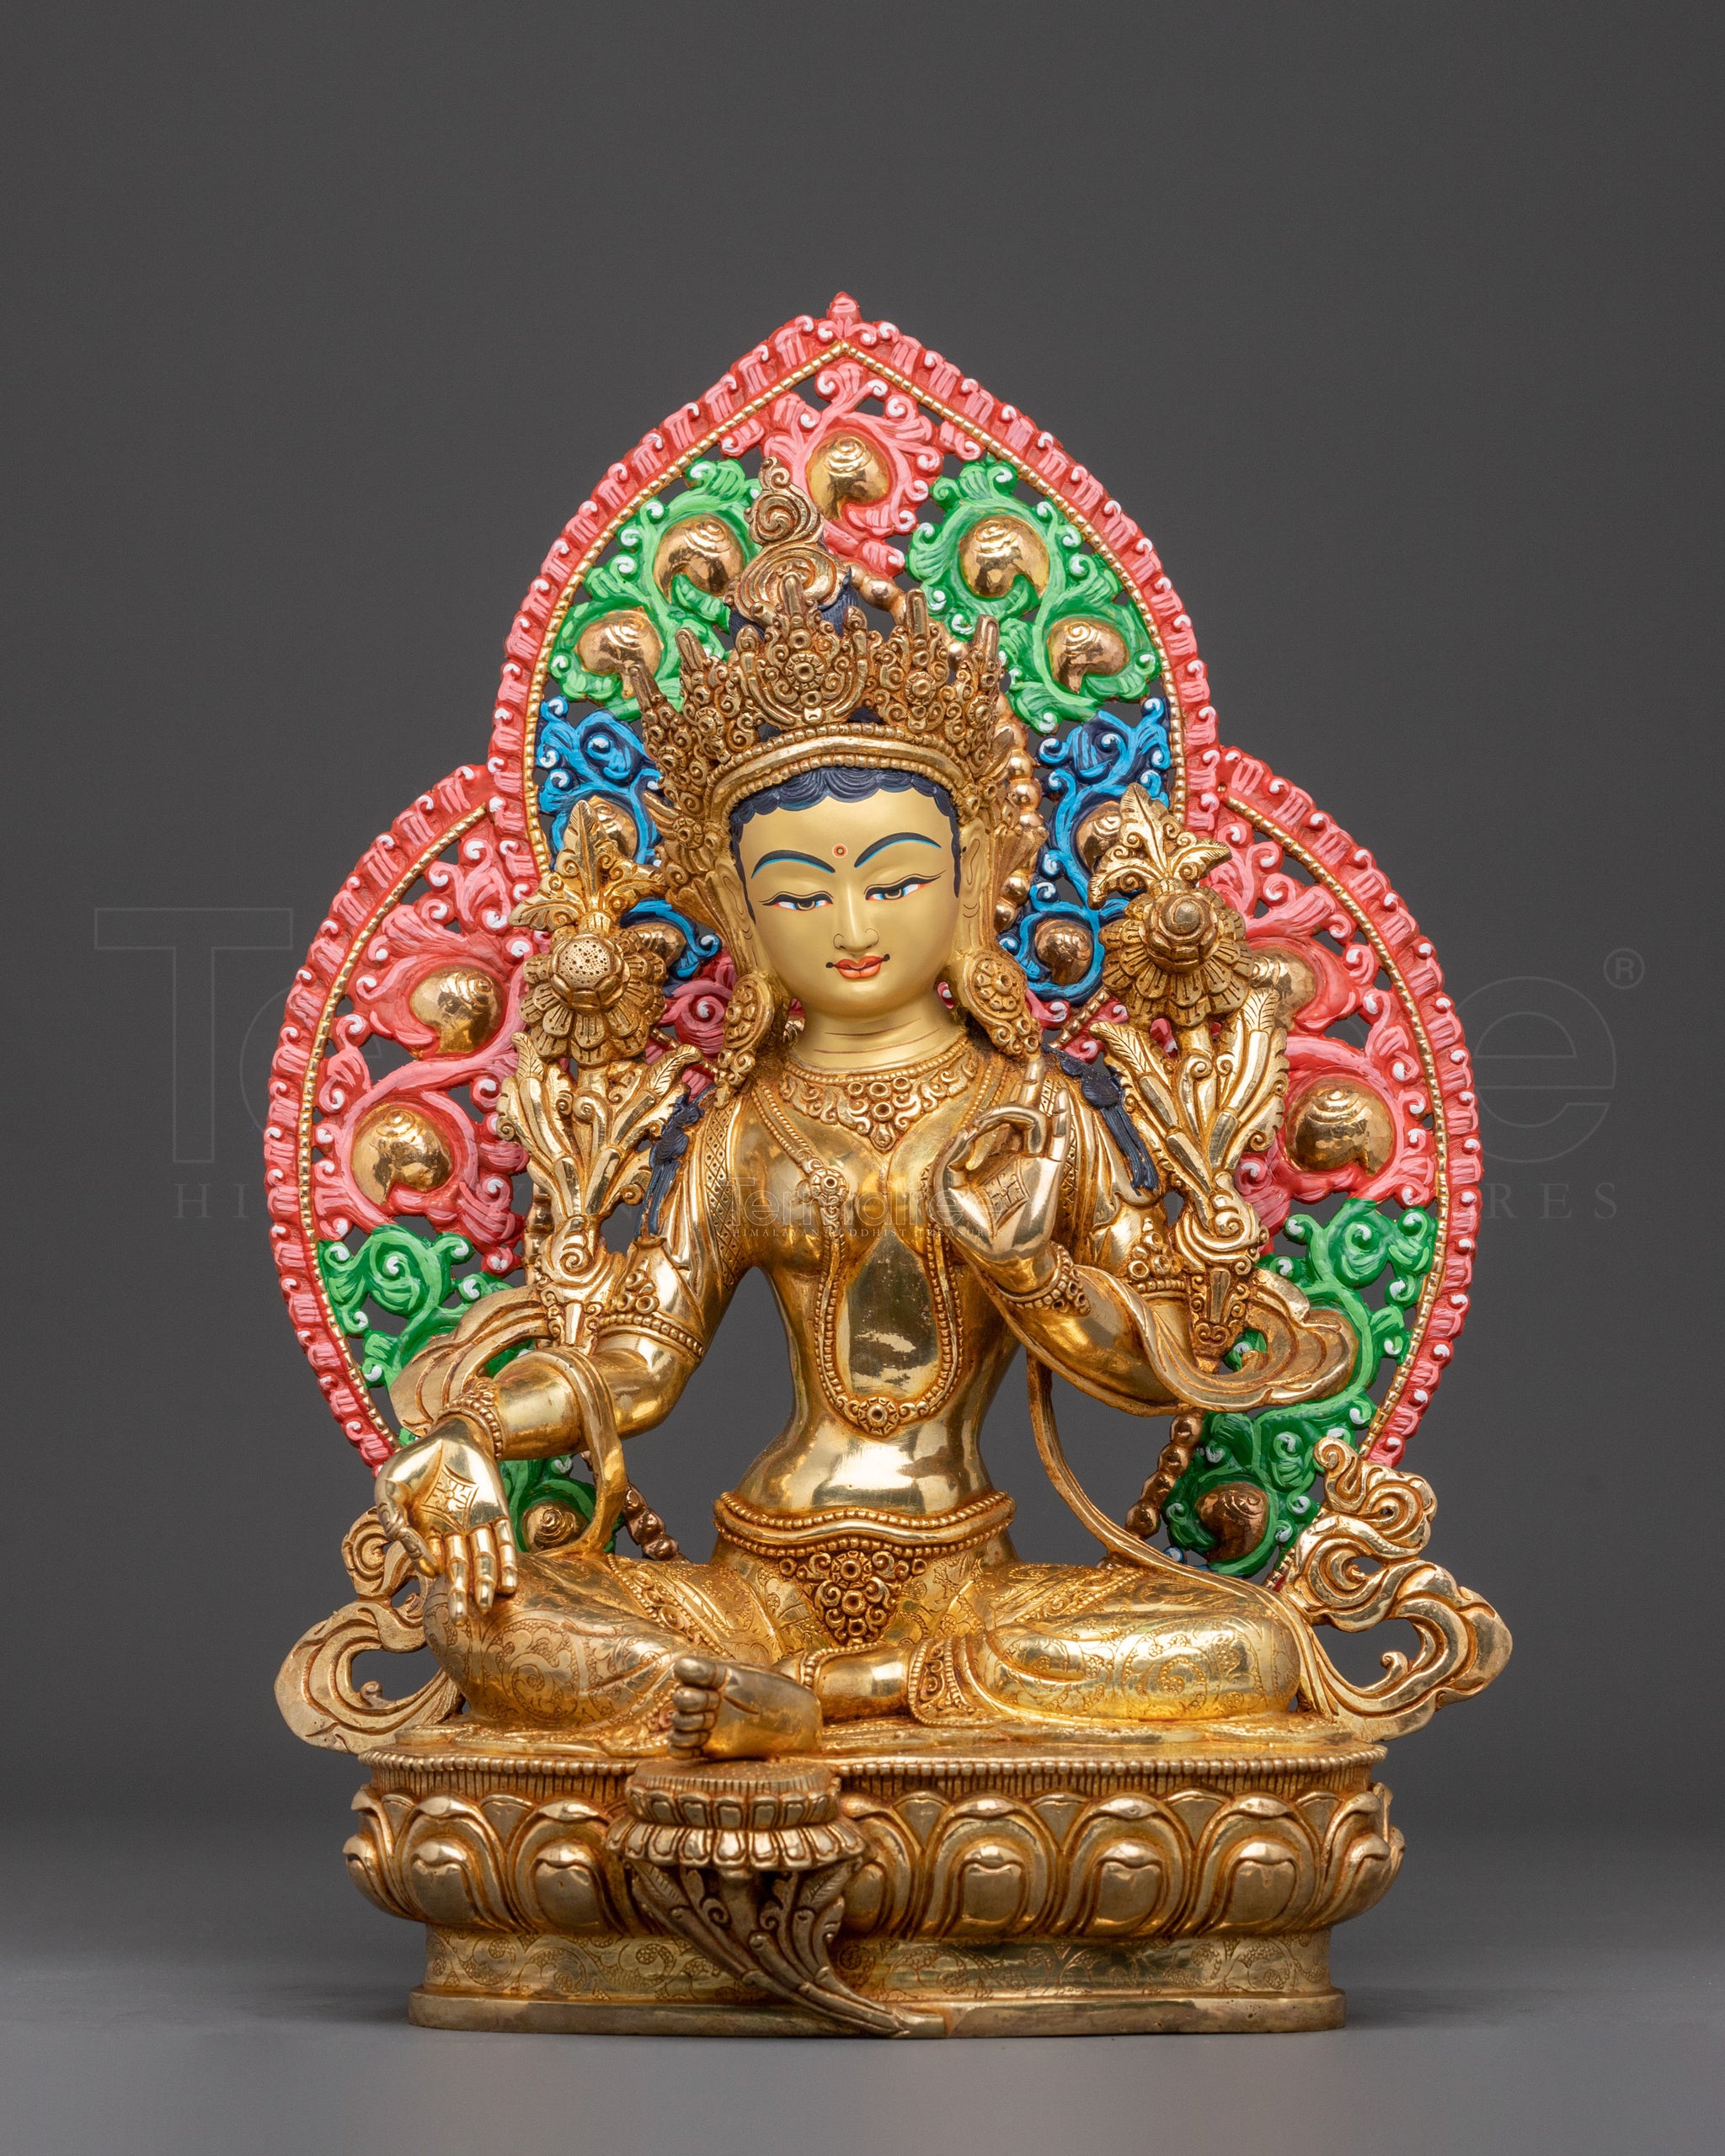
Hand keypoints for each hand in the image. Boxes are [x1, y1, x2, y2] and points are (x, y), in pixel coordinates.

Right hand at [374, 1427, 518, 1621]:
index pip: (429, 1558)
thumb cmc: (418, 1459)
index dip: (428, 1564)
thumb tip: (394, 1535)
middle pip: (458, 1570)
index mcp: (426, 1534)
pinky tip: (509, 1584)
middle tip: (456, 1623)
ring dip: (484, 1582)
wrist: (453, 1433)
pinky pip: (505, 1541)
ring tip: (484, 1605)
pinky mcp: (498, 1512)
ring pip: (483, 1559)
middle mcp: (452, 1535)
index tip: (430, 1570)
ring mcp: (477, 1525)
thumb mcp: (390, 1483)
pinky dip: (508, 1561)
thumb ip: (389, 1511)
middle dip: (457, 1595)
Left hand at [934, 1062, 1070, 1286]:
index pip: (991, 1125)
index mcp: (988, 1160)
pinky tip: (1059, 1099)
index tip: (971, 1136)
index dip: (985, 1119)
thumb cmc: (971, 1231)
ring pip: (1036, 1120)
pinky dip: (1059, 1119)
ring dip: (1026, 1102)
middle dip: (1028, 1086)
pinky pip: (1057, 1141)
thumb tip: (970, 1132)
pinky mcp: (1047, 1174)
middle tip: (1034, 1058)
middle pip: (1022, 1112)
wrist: (1000, 1260)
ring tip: (1021, 1095)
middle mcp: (1013, 1157)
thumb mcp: (944, 1193)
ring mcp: (1032, 1163)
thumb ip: (949, 1159)